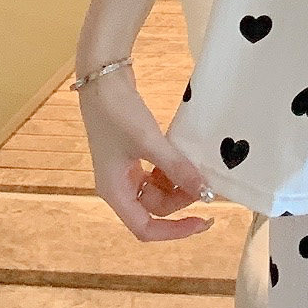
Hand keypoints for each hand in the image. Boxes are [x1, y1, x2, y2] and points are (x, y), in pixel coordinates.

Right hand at [78, 66, 216, 241]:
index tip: (202, 221)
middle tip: (205, 182)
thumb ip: (177, 168)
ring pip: (157, 191)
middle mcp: (118, 187)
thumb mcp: (150, 142)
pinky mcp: (131, 154)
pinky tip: (184, 158)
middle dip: (180, 199)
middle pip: (154, 209)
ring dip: (178, 184)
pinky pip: (156, 173)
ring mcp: (124, 170)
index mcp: (115, 192)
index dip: (175, 231)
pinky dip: (171, 170)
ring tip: (198, 169)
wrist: (102, 76)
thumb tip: (206, 193)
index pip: (145, 229)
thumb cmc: (118, 113)